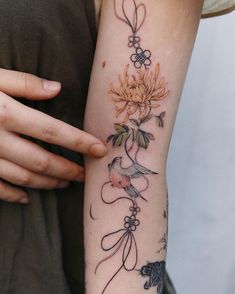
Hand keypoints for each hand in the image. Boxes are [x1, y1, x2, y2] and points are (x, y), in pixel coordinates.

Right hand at [0, 68, 106, 203]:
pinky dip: (13, 195)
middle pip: (42, 161)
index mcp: (5, 113)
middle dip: (68, 170)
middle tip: (86, 176)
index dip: (80, 143)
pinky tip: (28, 198)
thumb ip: (24, 83)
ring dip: (47, 184)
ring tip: (65, 185)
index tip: (100, 151)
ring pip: (22, 178)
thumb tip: (57, 89)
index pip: (54, 132)